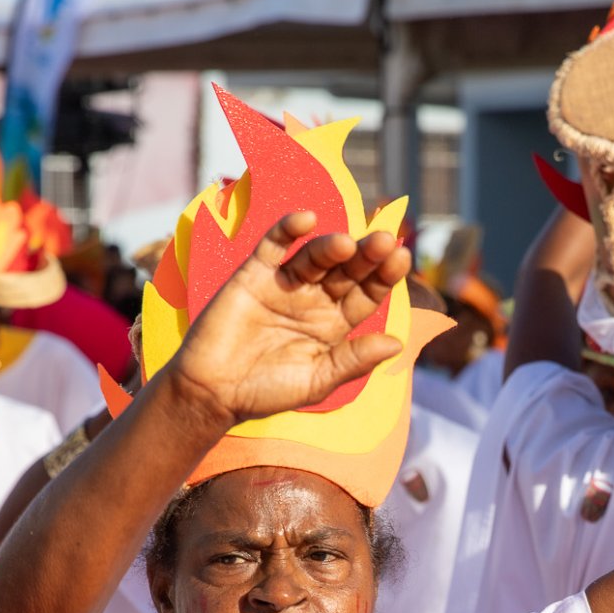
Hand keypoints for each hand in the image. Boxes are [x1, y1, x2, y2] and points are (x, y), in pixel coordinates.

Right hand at [167, 212, 410, 426]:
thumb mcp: (317, 381)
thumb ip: (353, 360)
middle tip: (385, 241)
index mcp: (334, 324)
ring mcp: (285, 284)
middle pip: (347, 270)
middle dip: (366, 256)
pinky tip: (306, 220)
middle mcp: (314, 299)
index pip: (366, 294)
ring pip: (314, 256)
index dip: (384, 277)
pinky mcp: (254, 273)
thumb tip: (397, 344)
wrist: (211, 392)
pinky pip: (273, 245)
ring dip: (331, 246)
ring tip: (346, 244)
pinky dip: (288, 229)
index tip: (401, 260)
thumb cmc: (266, 392)